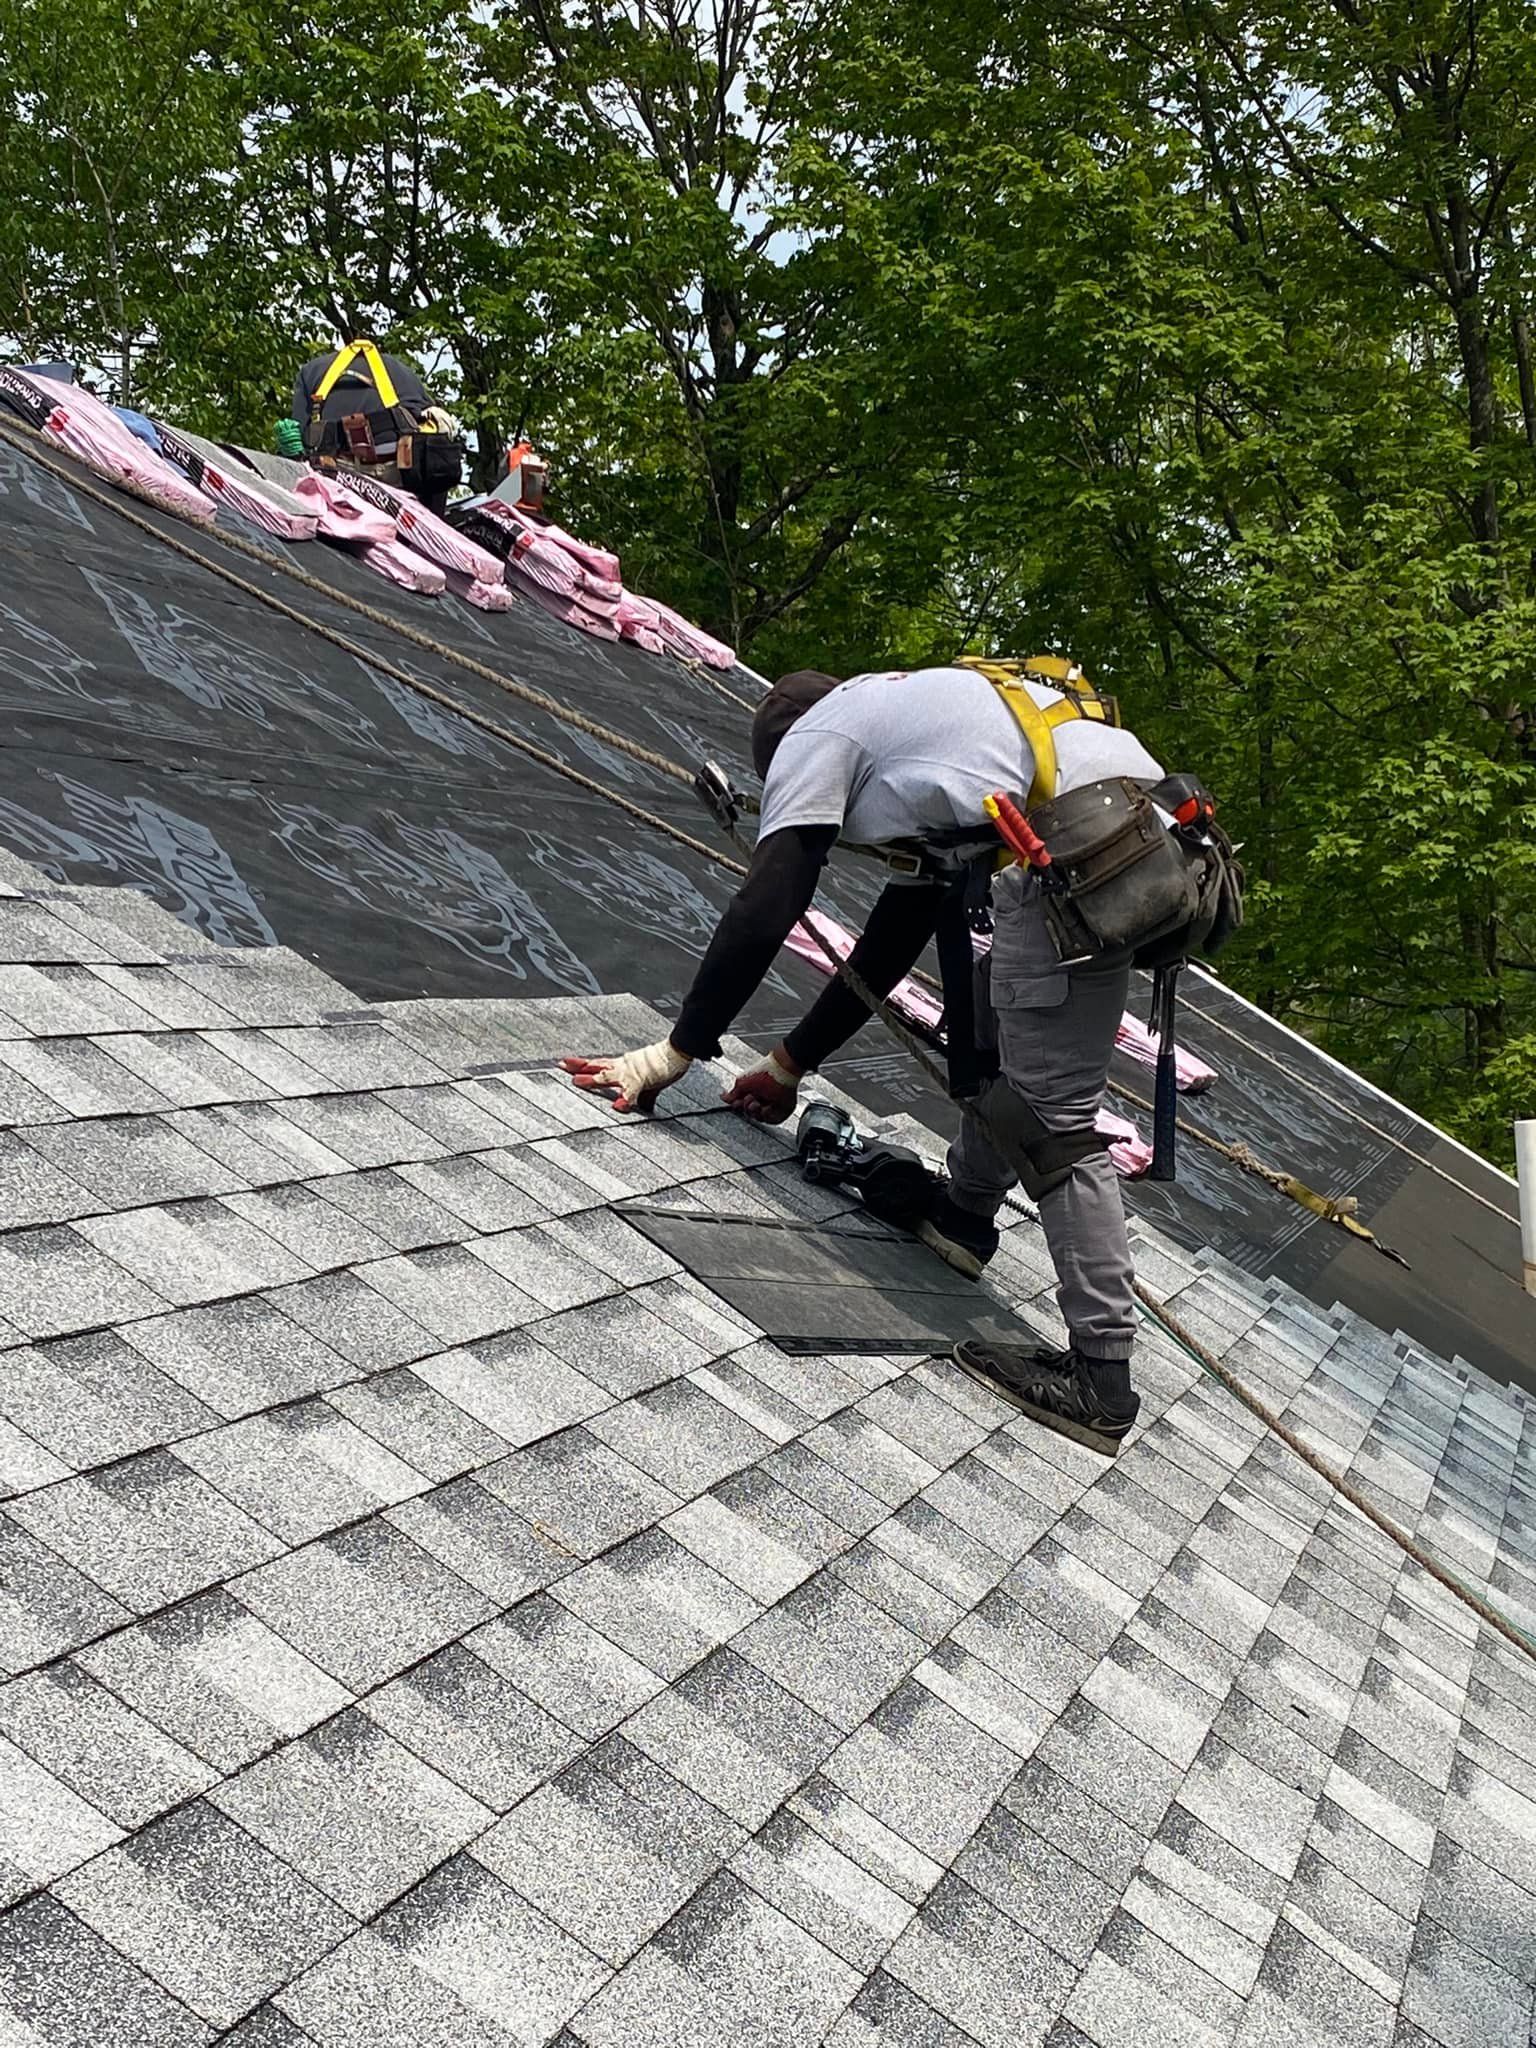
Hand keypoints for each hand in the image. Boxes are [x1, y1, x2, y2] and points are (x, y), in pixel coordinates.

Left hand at [560, 1039, 691, 1113]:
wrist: (678, 1052)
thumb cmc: (666, 1063)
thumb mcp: (650, 1082)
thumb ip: (644, 1097)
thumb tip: (645, 1109)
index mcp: (622, 1065)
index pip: (598, 1064)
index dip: (581, 1064)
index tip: (566, 1063)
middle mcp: (622, 1068)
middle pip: (596, 1066)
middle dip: (578, 1067)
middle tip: (560, 1066)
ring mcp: (630, 1074)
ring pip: (606, 1076)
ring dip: (591, 1080)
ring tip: (576, 1082)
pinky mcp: (642, 1082)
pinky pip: (631, 1094)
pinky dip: (624, 1101)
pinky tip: (617, 1107)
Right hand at [723, 1046, 801, 1123]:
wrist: (781, 1070)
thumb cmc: (764, 1072)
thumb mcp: (742, 1082)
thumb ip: (732, 1093)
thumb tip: (723, 1098)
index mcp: (753, 1091)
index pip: (743, 1104)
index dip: (738, 1105)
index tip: (737, 1102)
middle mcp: (763, 1098)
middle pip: (750, 1113)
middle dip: (747, 1108)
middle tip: (749, 1099)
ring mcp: (773, 1104)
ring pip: (760, 1118)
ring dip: (756, 1112)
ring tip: (756, 1103)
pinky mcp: (783, 1109)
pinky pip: (773, 1120)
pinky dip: (767, 1116)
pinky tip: (766, 1108)